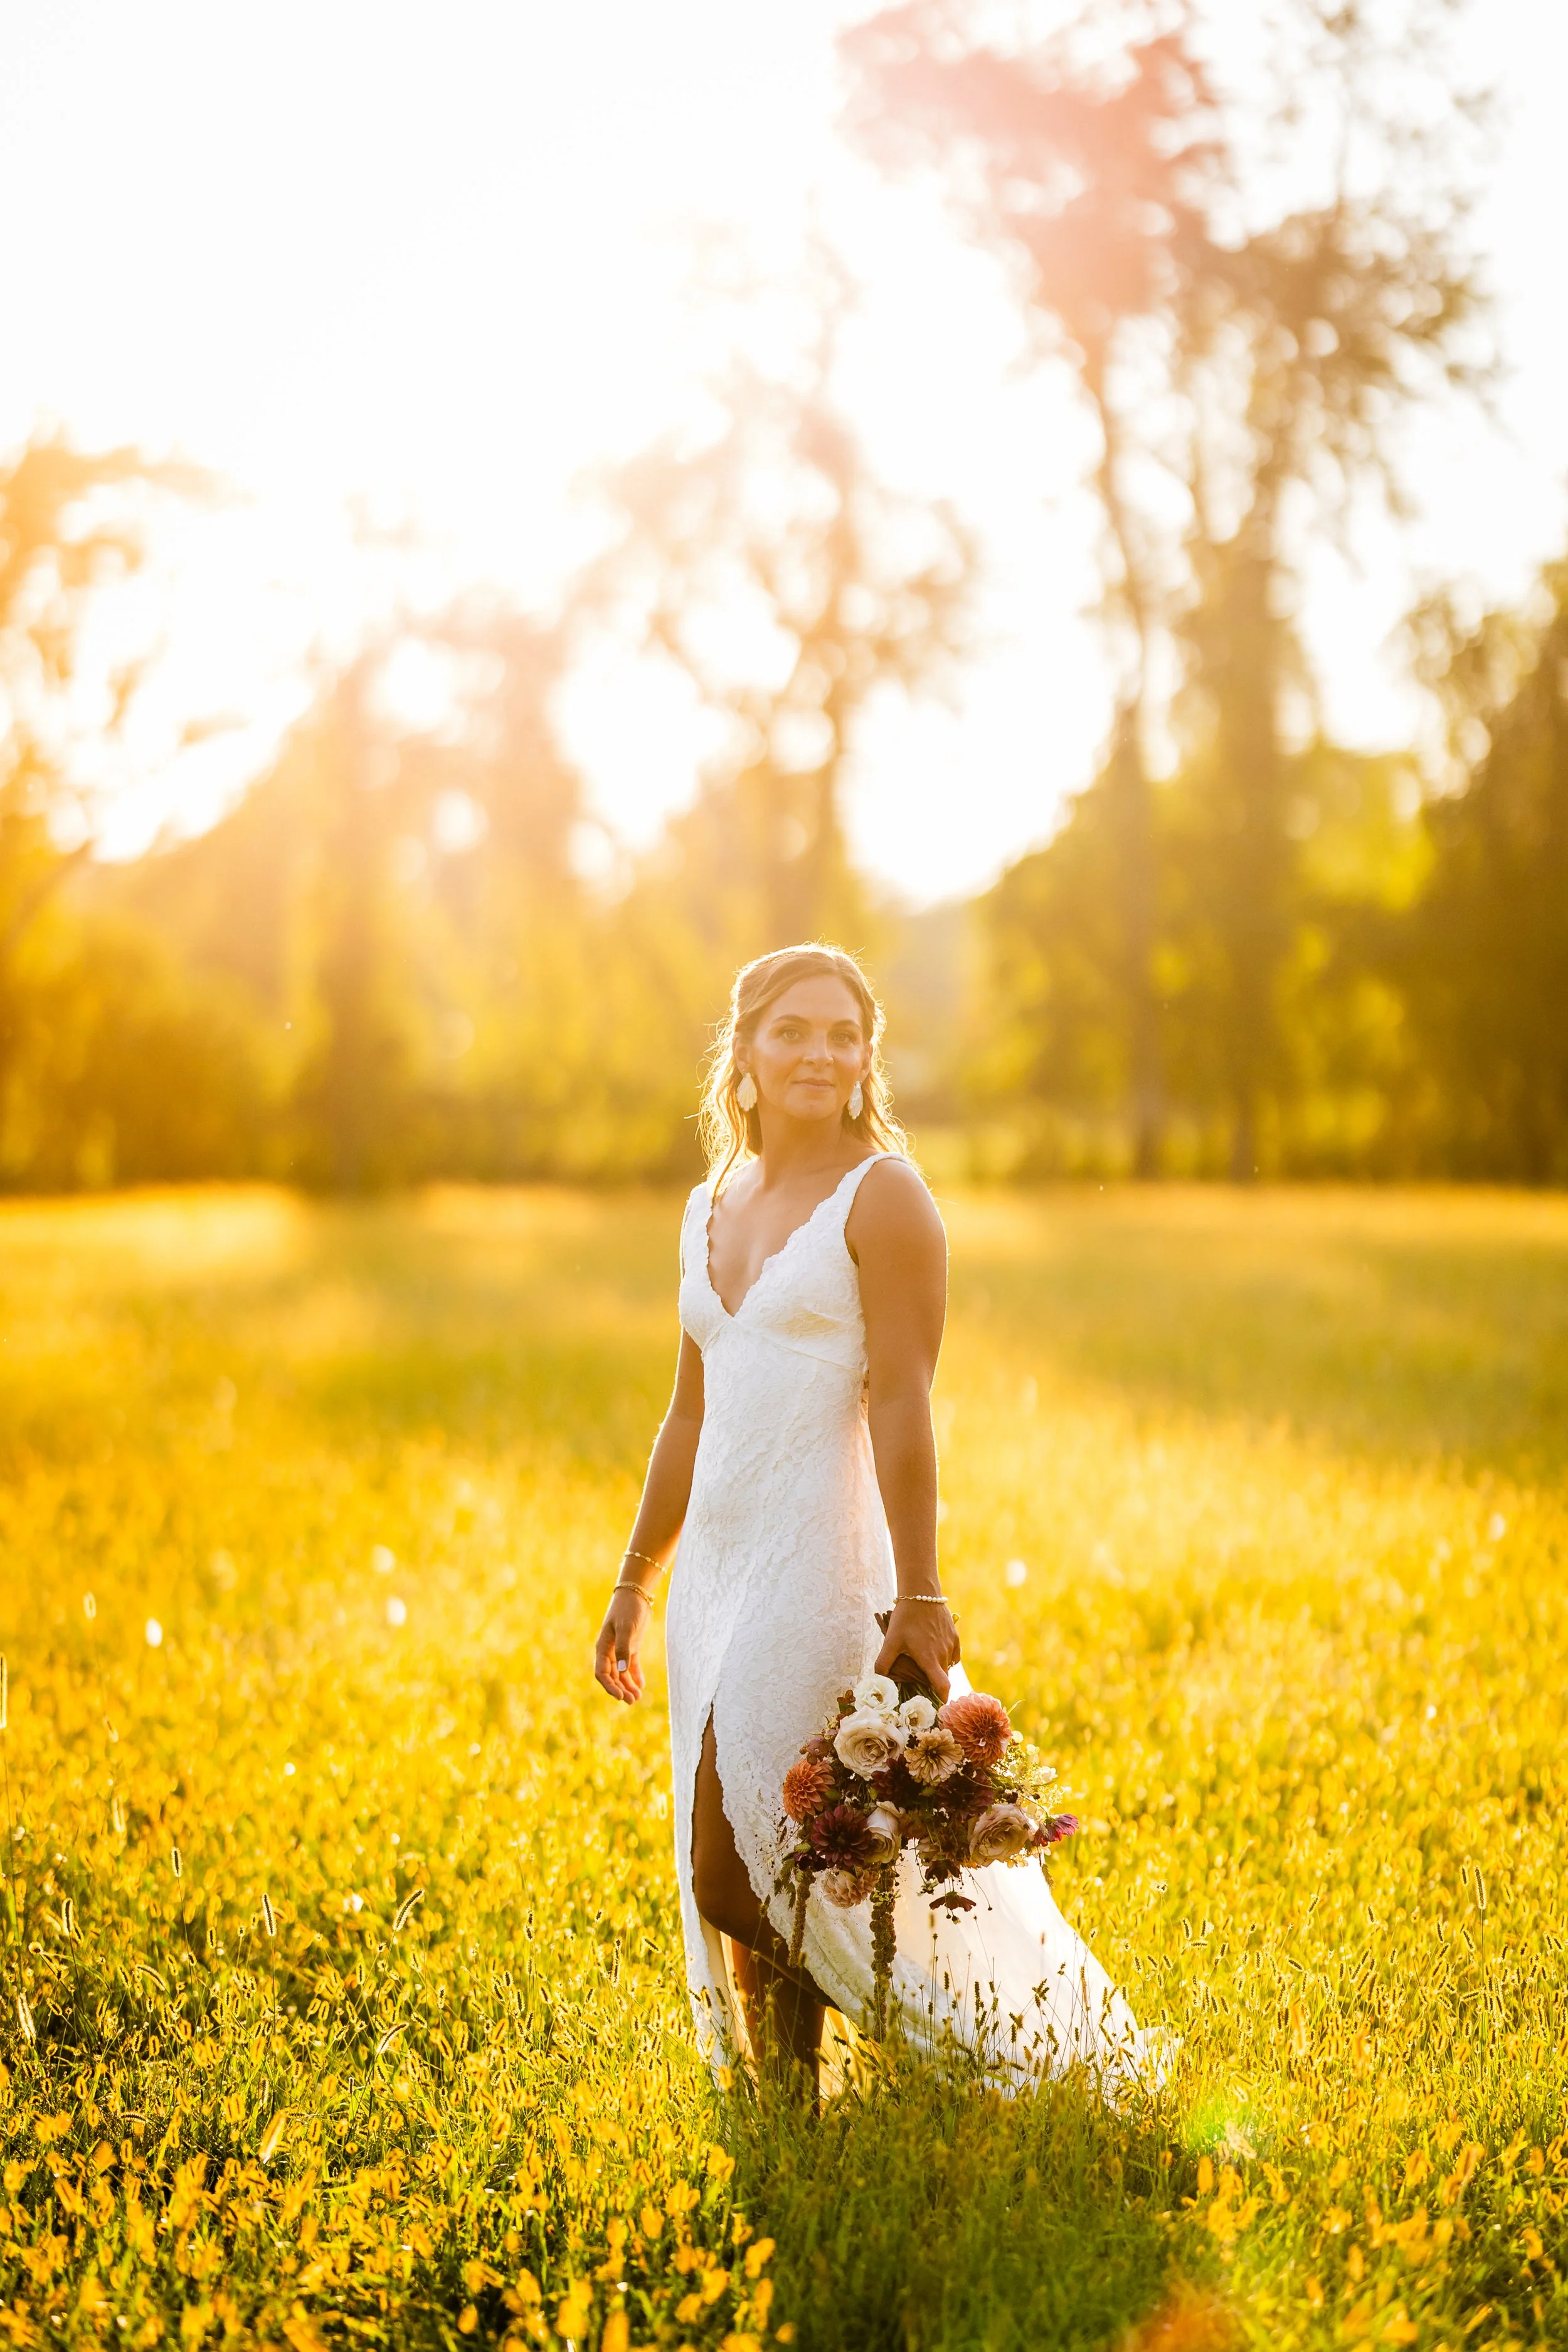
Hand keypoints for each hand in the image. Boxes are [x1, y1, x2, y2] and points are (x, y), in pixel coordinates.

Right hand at [593, 1589, 649, 1704]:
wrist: (636, 1595)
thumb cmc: (628, 1609)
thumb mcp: (626, 1628)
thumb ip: (624, 1648)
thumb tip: (622, 1670)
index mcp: (603, 1647)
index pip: (601, 1673)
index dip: (609, 1686)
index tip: (619, 1696)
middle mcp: (610, 1651)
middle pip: (612, 1677)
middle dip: (620, 1690)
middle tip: (632, 1701)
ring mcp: (620, 1649)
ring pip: (622, 1673)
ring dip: (628, 1686)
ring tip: (637, 1698)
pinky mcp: (631, 1646)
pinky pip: (631, 1665)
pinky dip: (635, 1676)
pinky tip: (641, 1685)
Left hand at [873, 1598, 959, 1700]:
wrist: (921, 1593)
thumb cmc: (905, 1618)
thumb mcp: (890, 1641)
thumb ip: (883, 1664)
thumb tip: (877, 1682)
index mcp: (929, 1659)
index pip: (943, 1686)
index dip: (942, 1700)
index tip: (938, 1708)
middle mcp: (943, 1654)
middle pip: (943, 1678)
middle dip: (935, 1685)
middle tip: (922, 1686)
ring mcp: (951, 1645)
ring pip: (948, 1666)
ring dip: (938, 1670)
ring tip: (924, 1665)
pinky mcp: (955, 1637)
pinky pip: (953, 1655)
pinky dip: (945, 1659)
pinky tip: (933, 1652)